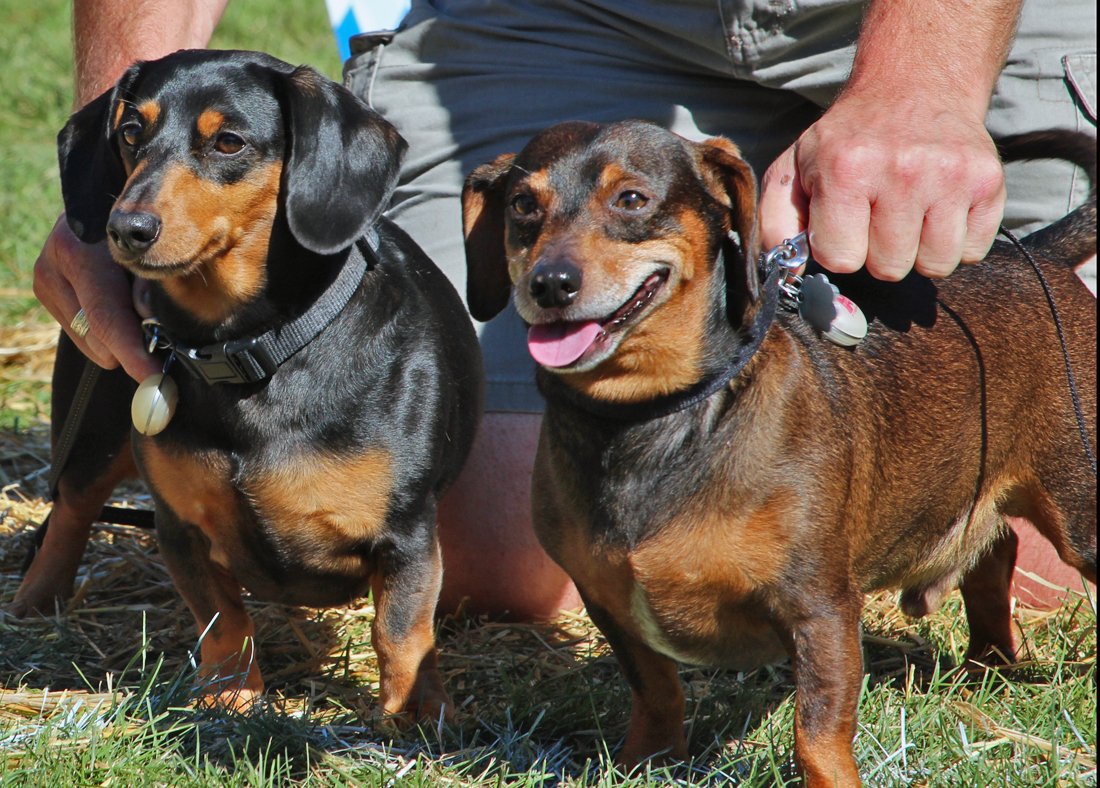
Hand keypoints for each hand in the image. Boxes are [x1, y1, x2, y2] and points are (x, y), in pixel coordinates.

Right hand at [34, 214, 159, 380]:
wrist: (101, 203)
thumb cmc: (136, 226)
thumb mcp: (150, 251)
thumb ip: (151, 288)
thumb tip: (154, 329)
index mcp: (79, 254)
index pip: (106, 318)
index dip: (131, 352)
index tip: (152, 378)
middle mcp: (53, 268)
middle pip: (96, 334)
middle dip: (131, 352)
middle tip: (160, 359)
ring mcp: (45, 281)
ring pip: (88, 339)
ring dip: (117, 342)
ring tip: (138, 317)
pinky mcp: (44, 290)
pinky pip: (81, 331)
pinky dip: (105, 333)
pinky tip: (119, 310)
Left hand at [759, 93, 1005, 280]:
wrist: (914, 84)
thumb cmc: (848, 138)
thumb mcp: (795, 169)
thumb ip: (776, 225)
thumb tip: (786, 275)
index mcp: (847, 169)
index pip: (842, 260)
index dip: (839, 248)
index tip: (842, 222)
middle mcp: (902, 170)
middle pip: (889, 268)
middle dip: (878, 251)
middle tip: (877, 214)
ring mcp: (950, 176)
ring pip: (934, 266)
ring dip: (918, 251)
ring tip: (908, 214)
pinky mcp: (988, 181)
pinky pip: (971, 253)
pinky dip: (955, 242)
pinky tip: (939, 210)